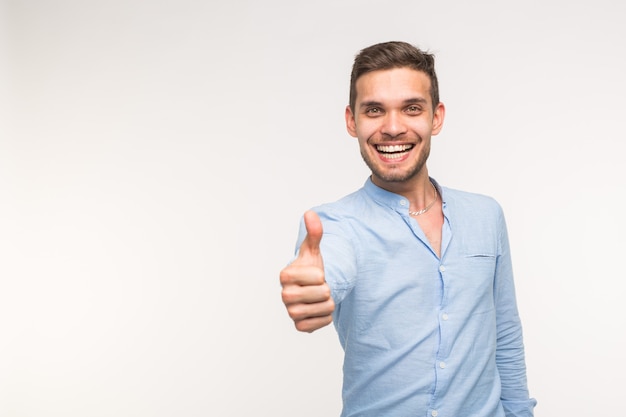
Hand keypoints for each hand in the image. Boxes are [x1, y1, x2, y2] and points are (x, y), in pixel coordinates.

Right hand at [280, 210, 334, 332]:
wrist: (311, 289)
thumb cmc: (311, 268)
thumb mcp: (313, 250)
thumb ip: (314, 233)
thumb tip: (311, 214)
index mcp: (285, 275)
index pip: (318, 276)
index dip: (322, 274)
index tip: (314, 274)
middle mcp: (284, 295)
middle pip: (323, 293)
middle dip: (327, 289)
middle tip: (318, 287)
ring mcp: (291, 312)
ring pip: (325, 308)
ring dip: (328, 303)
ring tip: (319, 298)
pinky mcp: (299, 326)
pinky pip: (323, 322)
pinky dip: (326, 316)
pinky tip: (317, 309)